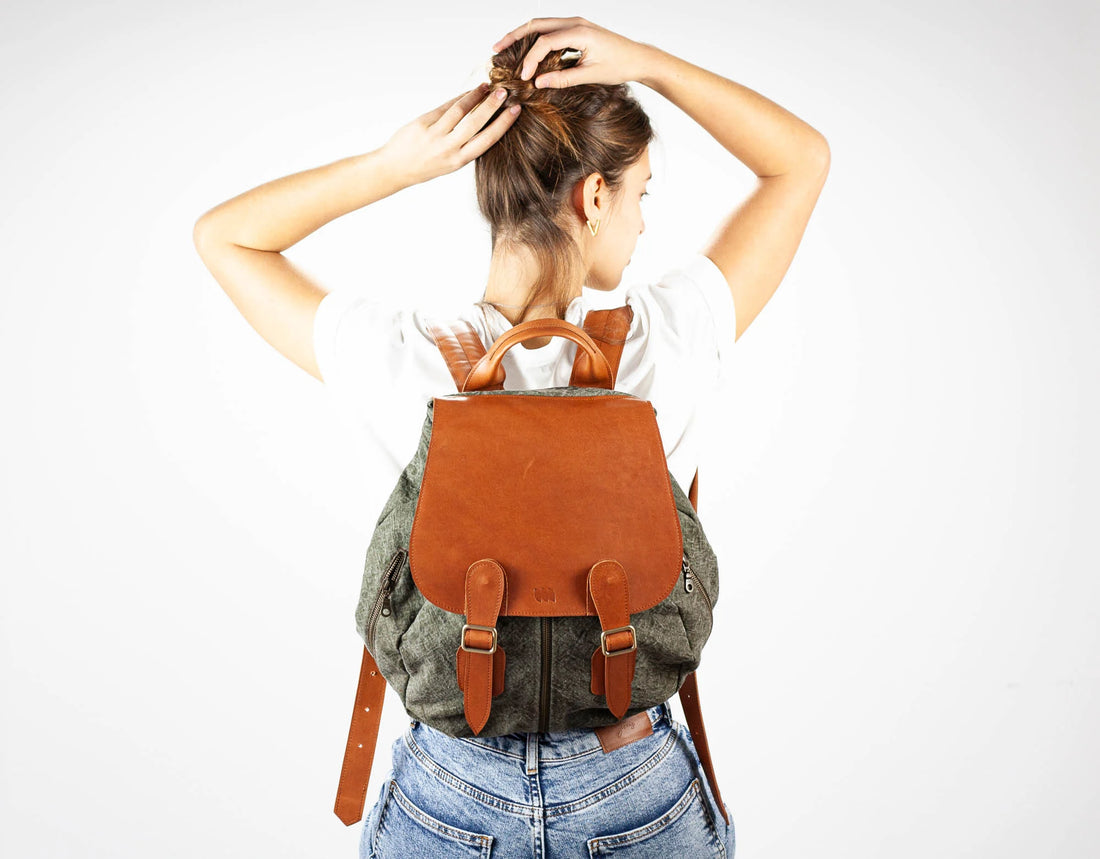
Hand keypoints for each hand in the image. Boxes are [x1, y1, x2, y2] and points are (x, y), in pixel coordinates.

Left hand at [380, 83, 520, 185]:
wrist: (395, 168)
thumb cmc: (425, 165)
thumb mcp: (450, 161)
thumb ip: (465, 144)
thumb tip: (482, 118)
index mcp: (459, 160)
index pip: (487, 139)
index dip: (503, 123)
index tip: (515, 110)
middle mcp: (448, 149)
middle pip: (476, 122)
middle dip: (492, 105)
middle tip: (504, 92)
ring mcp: (435, 135)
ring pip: (460, 110)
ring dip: (475, 96)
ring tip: (486, 87)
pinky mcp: (422, 124)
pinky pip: (445, 107)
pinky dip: (458, 98)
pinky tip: (468, 92)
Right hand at [491, 17, 651, 88]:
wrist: (638, 58)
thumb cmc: (619, 66)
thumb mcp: (591, 75)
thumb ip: (563, 79)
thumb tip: (538, 83)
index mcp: (579, 32)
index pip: (544, 42)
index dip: (530, 59)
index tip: (524, 77)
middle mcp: (575, 22)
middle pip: (536, 24)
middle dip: (514, 36)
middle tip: (496, 49)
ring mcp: (575, 23)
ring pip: (541, 25)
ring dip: (522, 36)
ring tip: (504, 47)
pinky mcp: (575, 29)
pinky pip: (550, 30)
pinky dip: (535, 38)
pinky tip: (525, 50)